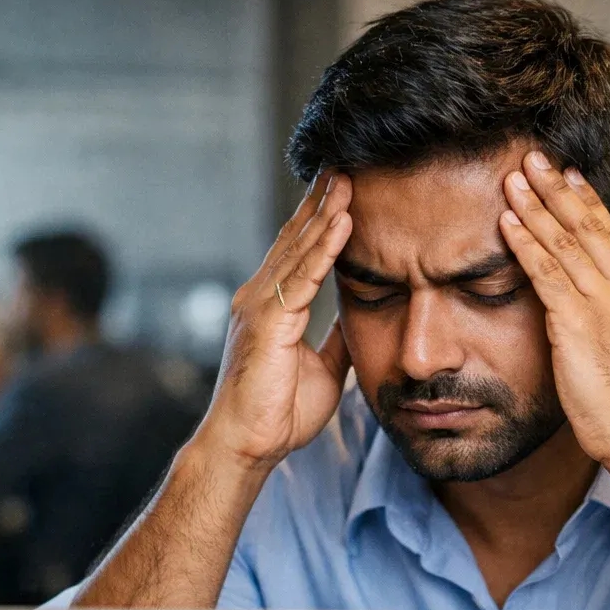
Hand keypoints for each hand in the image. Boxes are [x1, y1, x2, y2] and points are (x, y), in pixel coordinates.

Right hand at [200, 172, 353, 468]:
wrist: (249, 446)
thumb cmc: (278, 414)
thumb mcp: (324, 369)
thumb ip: (336, 340)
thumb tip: (360, 319)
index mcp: (273, 307)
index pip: (300, 252)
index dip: (322, 219)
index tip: (344, 188)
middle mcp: (260, 298)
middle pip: (296, 238)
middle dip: (322, 200)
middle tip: (345, 164)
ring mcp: (260, 306)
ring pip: (299, 248)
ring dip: (327, 212)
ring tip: (350, 179)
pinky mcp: (267, 321)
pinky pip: (301, 276)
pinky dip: (324, 248)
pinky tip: (343, 221)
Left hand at [498, 151, 609, 500]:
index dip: (588, 201)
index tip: (569, 175)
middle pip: (588, 226)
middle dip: (557, 189)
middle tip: (534, 157)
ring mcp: (603, 303)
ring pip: (564, 242)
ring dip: (534, 206)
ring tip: (512, 179)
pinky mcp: (577, 322)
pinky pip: (545, 272)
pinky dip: (524, 243)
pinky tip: (506, 222)